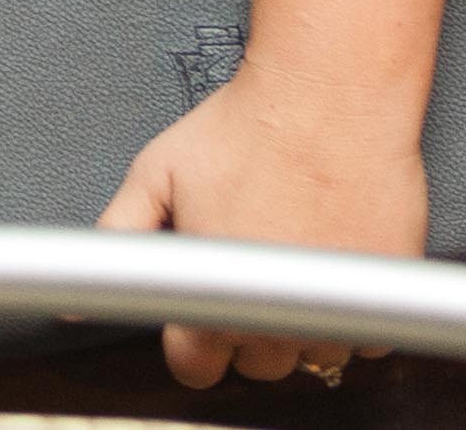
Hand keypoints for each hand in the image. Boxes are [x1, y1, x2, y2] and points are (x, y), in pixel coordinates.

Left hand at [97, 58, 427, 389]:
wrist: (327, 98)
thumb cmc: (245, 128)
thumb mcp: (155, 175)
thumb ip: (117, 238)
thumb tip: (82, 289)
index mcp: (213, 299)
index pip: (194, 367)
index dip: (190, 338)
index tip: (198, 309)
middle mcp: (275, 319)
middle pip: (256, 364)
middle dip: (245, 328)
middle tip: (245, 268)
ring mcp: (334, 311)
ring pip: (314, 355)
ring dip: (300, 323)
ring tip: (288, 258)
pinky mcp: (383, 294)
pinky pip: (368, 338)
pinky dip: (351, 311)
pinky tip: (329, 259)